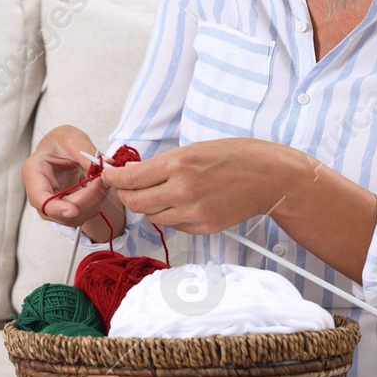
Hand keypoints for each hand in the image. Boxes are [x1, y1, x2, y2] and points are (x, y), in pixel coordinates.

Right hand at [20, 125, 123, 242]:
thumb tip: (106, 166)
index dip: (57, 209)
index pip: (40, 199)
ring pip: (73, 217)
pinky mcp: (65, 209)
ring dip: (94, 202)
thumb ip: (87, 153)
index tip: (74, 211)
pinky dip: (95, 203)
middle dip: (87, 200)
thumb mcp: (73, 139)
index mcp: (34, 172)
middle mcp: (39, 193)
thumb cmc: (62, 141)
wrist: (62, 149)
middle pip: (60, 212)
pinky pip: (81, 214)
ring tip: (102, 180)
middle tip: (104, 181)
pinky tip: (99, 186)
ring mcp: (52, 205)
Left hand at [97, 138, 295, 234]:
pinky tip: (181, 203)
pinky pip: (173, 225)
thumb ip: (163, 163)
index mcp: (178, 164)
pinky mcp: (203, 227)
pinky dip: (170, 215)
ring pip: (152, 216)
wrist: (269, 177)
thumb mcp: (195, 148)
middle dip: (126, 194)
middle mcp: (182, 190)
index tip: (108, 175)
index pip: (130, 178)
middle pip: (135, 202)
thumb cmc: (236, 156)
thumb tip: (132, 171)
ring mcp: (193, 212)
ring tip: (159, 193)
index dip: (113, 178)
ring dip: (148, 206)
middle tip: (126, 187)